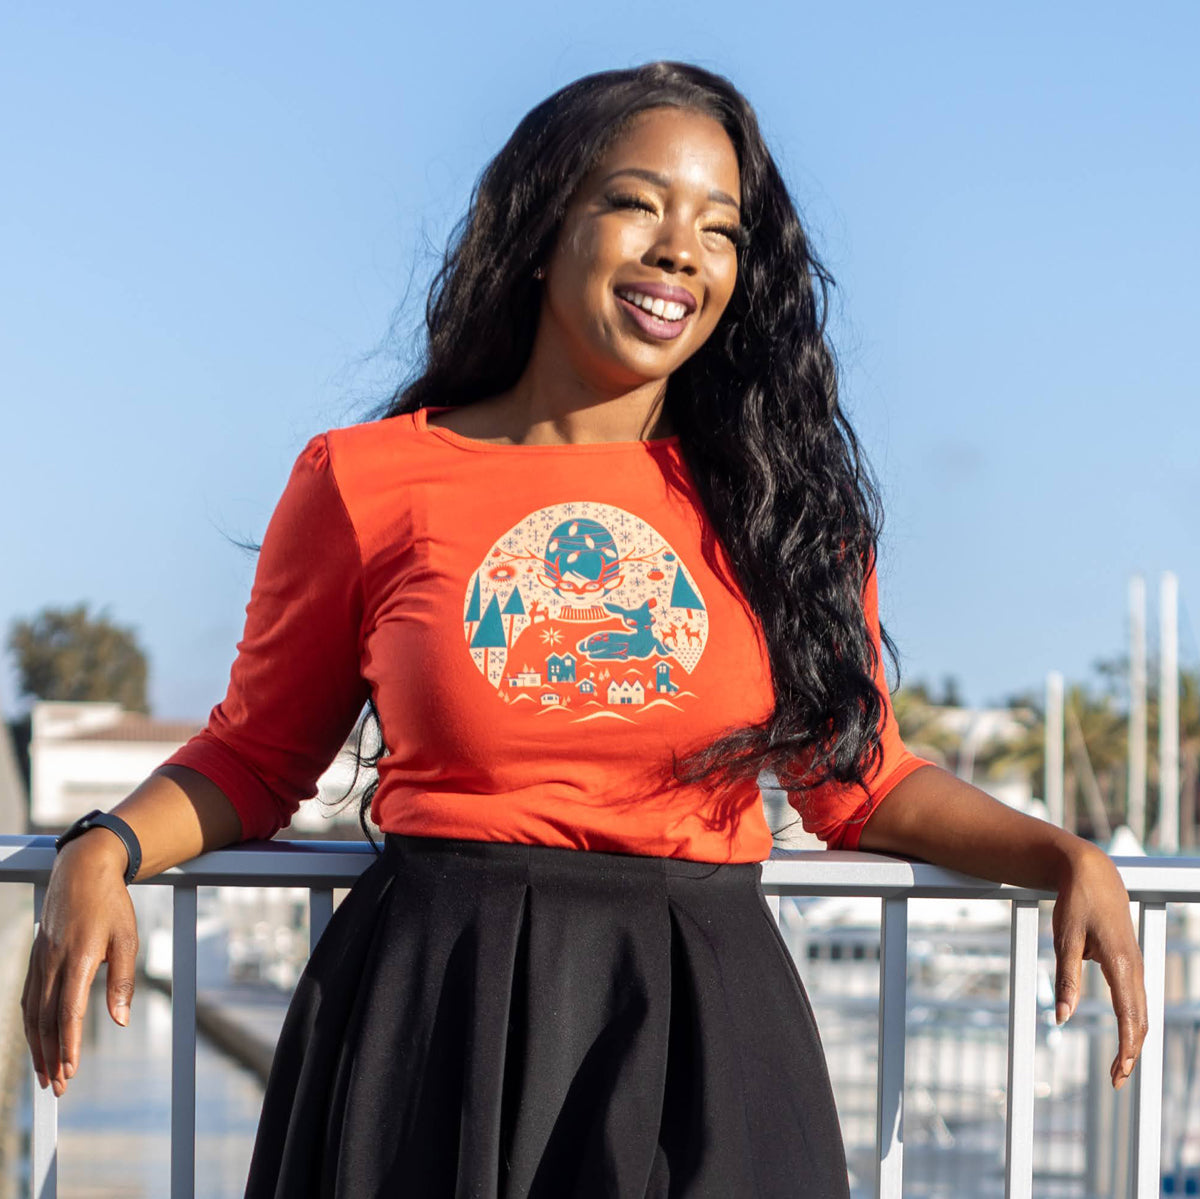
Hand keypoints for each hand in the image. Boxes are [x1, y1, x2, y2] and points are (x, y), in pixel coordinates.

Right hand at [21, 833, 138, 1097]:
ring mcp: (40, 960)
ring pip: (32, 1012)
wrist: (82, 869)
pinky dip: (30, 1025)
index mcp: (80, 957)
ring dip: (37, 1046)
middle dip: (50, 1057)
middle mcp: (53, 962)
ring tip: (45, 1075)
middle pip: (46, 1020)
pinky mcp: (36, 958)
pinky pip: (28, 998)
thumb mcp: (127, 937)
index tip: (70, 1071)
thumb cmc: (111, 904)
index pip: (69, 1011)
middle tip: (57, 1087)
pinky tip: (36, 1041)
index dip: (68, 1044)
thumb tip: (120, 1020)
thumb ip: (123, 980)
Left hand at [1051, 845, 1147, 1088]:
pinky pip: (1137, 998)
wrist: (1091, 872)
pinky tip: (1123, 1035)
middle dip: (1131, 1053)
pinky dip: (1133, 1022)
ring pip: (1142, 1012)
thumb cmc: (1076, 903)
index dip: (1125, 1049)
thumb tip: (1062, 1019)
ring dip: (1134, 1040)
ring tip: (1118, 1066)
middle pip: (1141, 1021)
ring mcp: (1136, 964)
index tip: (1116, 1074)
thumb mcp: (1064, 940)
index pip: (1129, 1018)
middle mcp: (1136, 968)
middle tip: (1115, 1081)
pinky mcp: (1131, 961)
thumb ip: (1066, 979)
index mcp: (1121, 965)